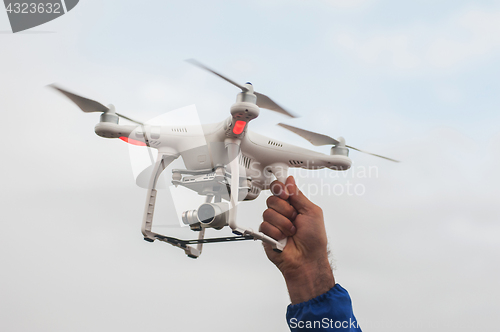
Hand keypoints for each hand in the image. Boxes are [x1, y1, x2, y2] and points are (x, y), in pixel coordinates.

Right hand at [260, 176, 334, 303]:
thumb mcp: (312, 212)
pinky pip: (265, 225)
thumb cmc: (314, 240)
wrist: (307, 259)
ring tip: (291, 232)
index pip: (280, 189)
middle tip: (294, 218)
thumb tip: (290, 181)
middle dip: (285, 209)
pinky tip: (284, 239)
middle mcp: (282, 212)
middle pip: (272, 198)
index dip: (280, 188)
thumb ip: (298, 195)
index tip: (286, 193)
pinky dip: (277, 233)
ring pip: (268, 212)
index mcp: (294, 205)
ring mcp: (273, 223)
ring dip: (283, 223)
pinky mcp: (266, 234)